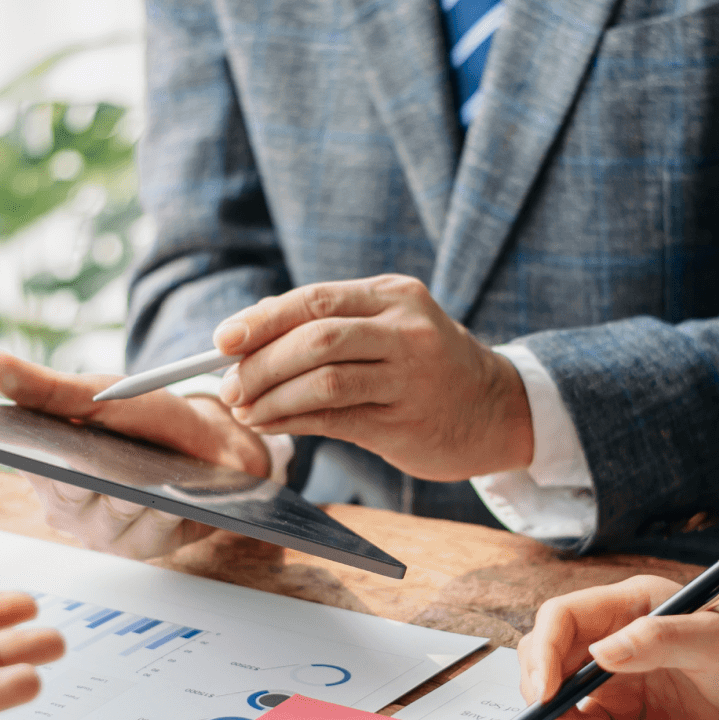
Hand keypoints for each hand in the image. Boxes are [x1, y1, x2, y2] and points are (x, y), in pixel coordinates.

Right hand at [0, 351, 269, 559]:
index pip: (21, 456)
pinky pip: (150, 528)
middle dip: (89, 465)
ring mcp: (100, 532)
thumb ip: (46, 388)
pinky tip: (178, 494)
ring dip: (135, 487)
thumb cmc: (144, 421)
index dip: (16, 444)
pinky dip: (165, 508)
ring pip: (113, 509)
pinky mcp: (140, 547)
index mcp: (41, 468)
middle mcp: (64, 508)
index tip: (5, 430)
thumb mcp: (97, 394)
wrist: (209, 446)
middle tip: (101, 449)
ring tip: (152, 469)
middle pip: (69, 489)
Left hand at [213, 275, 534, 481]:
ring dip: (271, 398)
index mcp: (395, 295)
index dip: (261, 320)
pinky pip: (334, 420)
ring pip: (323, 382)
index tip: (223, 340)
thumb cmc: (426, 365)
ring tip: (244, 410)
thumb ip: (330, 323)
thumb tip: (249, 330)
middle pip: (316, 339)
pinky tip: (269, 424)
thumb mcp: (390, 325)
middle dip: (260, 364)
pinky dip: (292, 422)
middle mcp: (407, 331)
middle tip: (228, 386)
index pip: (314, 299)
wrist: (496, 410)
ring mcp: (409, 378)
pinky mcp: (405, 422)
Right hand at [516, 563, 718, 719]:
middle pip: (551, 665)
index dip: (542, 656)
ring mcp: (621, 680)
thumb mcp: (716, 642)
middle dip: (550, 702)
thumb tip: (600, 652)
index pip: (561, 621)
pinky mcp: (632, 715)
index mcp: (629, 606)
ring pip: (567, 707)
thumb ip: (659, 640)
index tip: (546, 696)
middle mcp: (617, 640)